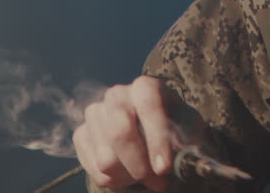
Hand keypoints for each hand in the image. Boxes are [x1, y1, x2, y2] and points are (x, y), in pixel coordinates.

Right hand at [73, 76, 179, 190]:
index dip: (156, 139)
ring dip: (130, 175)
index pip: (148, 106)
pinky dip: (115, 180)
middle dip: (139, 165)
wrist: (148, 127)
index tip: (163, 168)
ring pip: (106, 159)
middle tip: (158, 182)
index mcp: (145, 87)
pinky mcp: (81, 134)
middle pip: (120, 133)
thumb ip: (186, 139)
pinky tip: (128, 171)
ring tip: (145, 173)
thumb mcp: (188, 127)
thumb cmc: (172, 125)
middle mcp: (116, 95)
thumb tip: (178, 159)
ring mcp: (95, 113)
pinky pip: (94, 169)